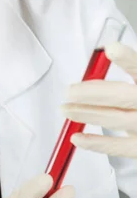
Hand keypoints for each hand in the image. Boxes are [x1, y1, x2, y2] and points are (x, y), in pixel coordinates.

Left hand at [62, 42, 136, 157]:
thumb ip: (131, 74)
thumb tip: (97, 73)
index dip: (128, 60)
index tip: (111, 49)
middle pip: (124, 96)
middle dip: (93, 93)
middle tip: (71, 91)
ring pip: (116, 119)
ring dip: (86, 113)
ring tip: (66, 109)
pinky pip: (118, 147)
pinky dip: (95, 143)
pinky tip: (77, 138)